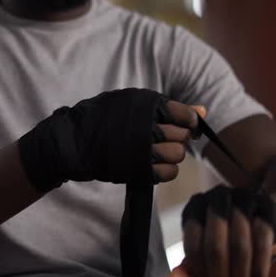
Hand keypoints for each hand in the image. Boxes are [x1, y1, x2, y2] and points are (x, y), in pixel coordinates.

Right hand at [18, 88, 205, 191]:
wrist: (73, 142)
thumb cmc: (103, 118)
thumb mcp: (133, 103)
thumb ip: (170, 108)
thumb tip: (202, 111)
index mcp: (148, 104)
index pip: (186, 115)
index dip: (187, 122)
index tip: (181, 126)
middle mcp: (148, 126)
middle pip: (182, 135)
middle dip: (176, 138)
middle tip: (160, 138)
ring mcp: (143, 149)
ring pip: (178, 155)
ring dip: (171, 155)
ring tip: (155, 151)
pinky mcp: (139, 170)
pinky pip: (169, 173)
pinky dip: (165, 170)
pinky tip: (152, 164)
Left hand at [168, 186, 275, 276]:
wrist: (263, 222)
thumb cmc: (226, 239)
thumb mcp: (205, 250)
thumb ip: (189, 266)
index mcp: (195, 207)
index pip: (192, 244)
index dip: (199, 272)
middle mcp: (217, 198)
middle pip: (215, 246)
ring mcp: (243, 200)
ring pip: (240, 246)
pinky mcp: (267, 208)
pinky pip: (263, 242)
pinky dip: (259, 270)